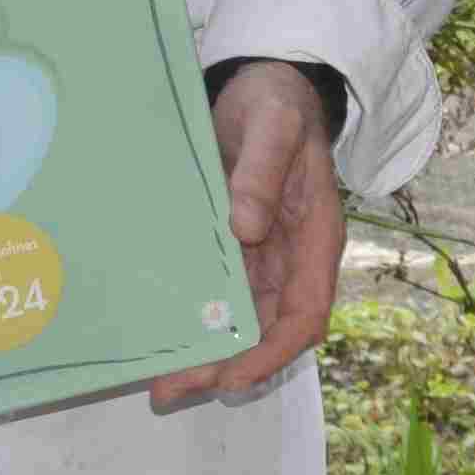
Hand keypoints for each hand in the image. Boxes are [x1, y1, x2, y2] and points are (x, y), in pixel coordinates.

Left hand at [151, 63, 342, 405]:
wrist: (263, 85)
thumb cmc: (276, 103)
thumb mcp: (272, 125)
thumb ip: (262, 169)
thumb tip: (245, 226)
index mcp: (314, 236)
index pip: (305, 312)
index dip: (273, 352)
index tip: (233, 376)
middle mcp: (290, 256)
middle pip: (267, 330)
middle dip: (226, 366)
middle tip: (173, 389)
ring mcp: (262, 255)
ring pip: (241, 321)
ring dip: (206, 353)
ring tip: (161, 381)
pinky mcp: (234, 247)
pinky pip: (218, 295)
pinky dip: (195, 321)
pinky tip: (161, 336)